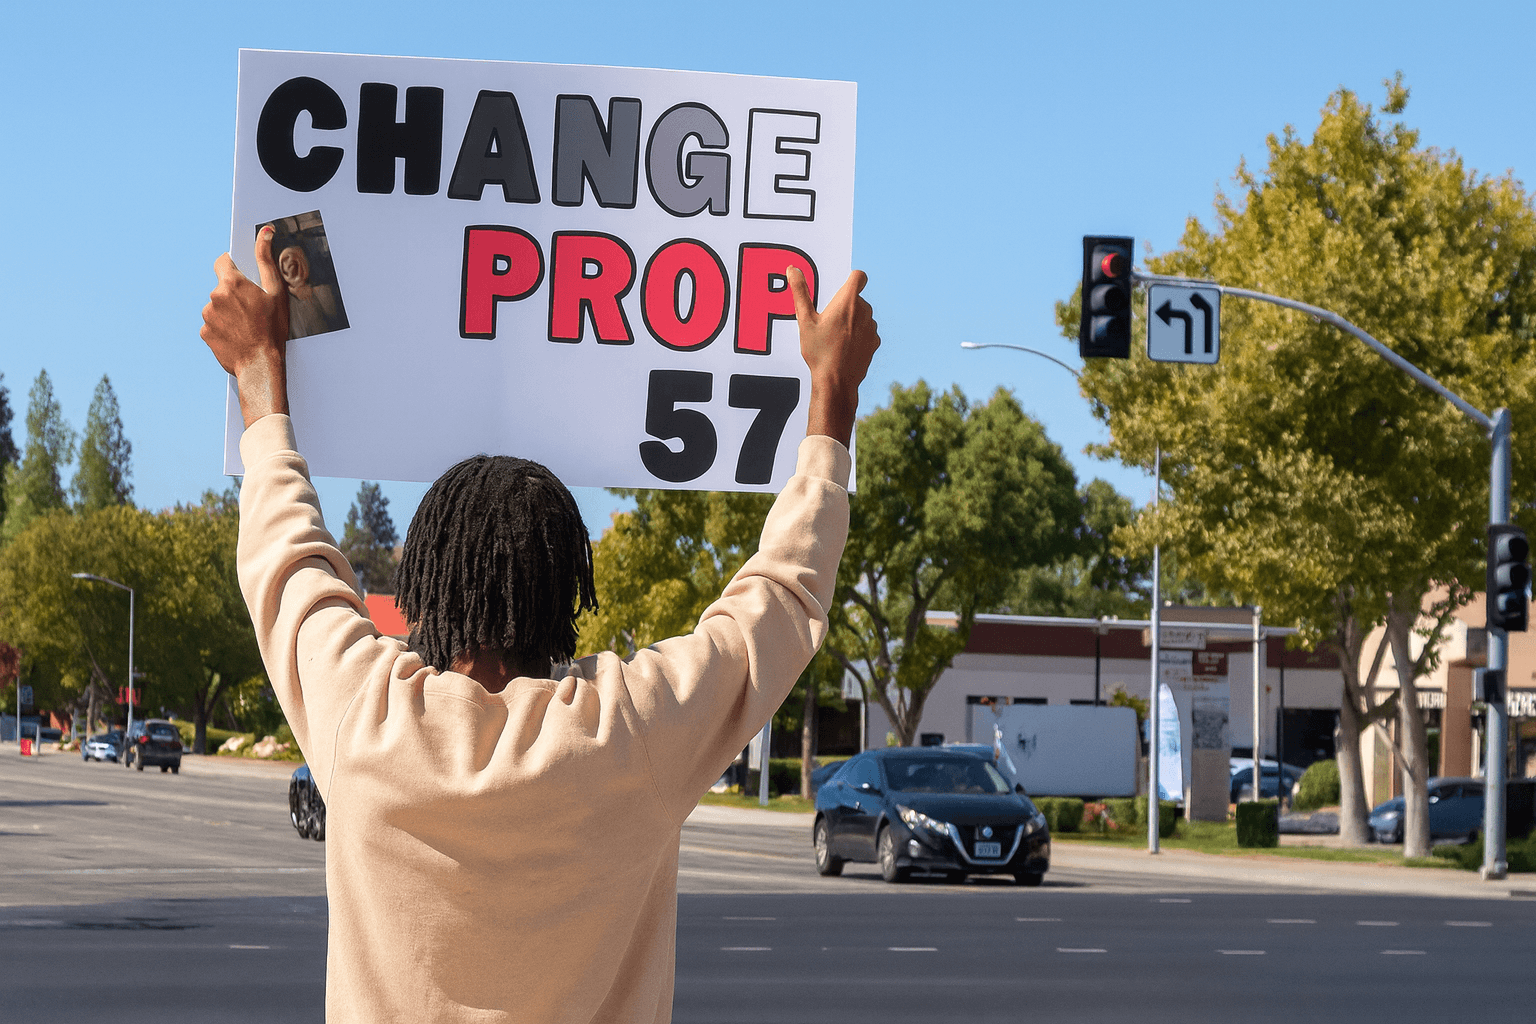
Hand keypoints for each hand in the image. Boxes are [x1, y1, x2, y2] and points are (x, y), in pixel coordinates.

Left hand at [201, 226, 290, 427]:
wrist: (260, 364)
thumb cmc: (272, 329)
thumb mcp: (276, 292)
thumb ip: (266, 259)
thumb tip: (265, 233)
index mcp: (231, 283)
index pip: (223, 262)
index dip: (234, 268)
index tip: (244, 279)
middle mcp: (214, 296)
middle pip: (222, 287)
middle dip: (235, 295)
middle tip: (254, 310)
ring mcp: (207, 316)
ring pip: (217, 307)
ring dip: (228, 312)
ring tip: (247, 326)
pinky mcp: (204, 333)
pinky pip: (213, 325)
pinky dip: (223, 328)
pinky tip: (239, 336)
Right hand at [789, 266, 879, 446]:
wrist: (837, 382)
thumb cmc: (819, 352)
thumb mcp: (805, 321)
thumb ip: (800, 292)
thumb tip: (793, 269)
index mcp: (848, 302)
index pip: (859, 276)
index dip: (850, 279)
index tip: (839, 289)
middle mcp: (864, 311)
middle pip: (857, 298)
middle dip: (844, 305)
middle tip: (826, 322)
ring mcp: (872, 327)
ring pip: (862, 315)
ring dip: (851, 320)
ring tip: (834, 337)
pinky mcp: (875, 342)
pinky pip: (866, 331)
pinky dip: (857, 335)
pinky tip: (843, 348)